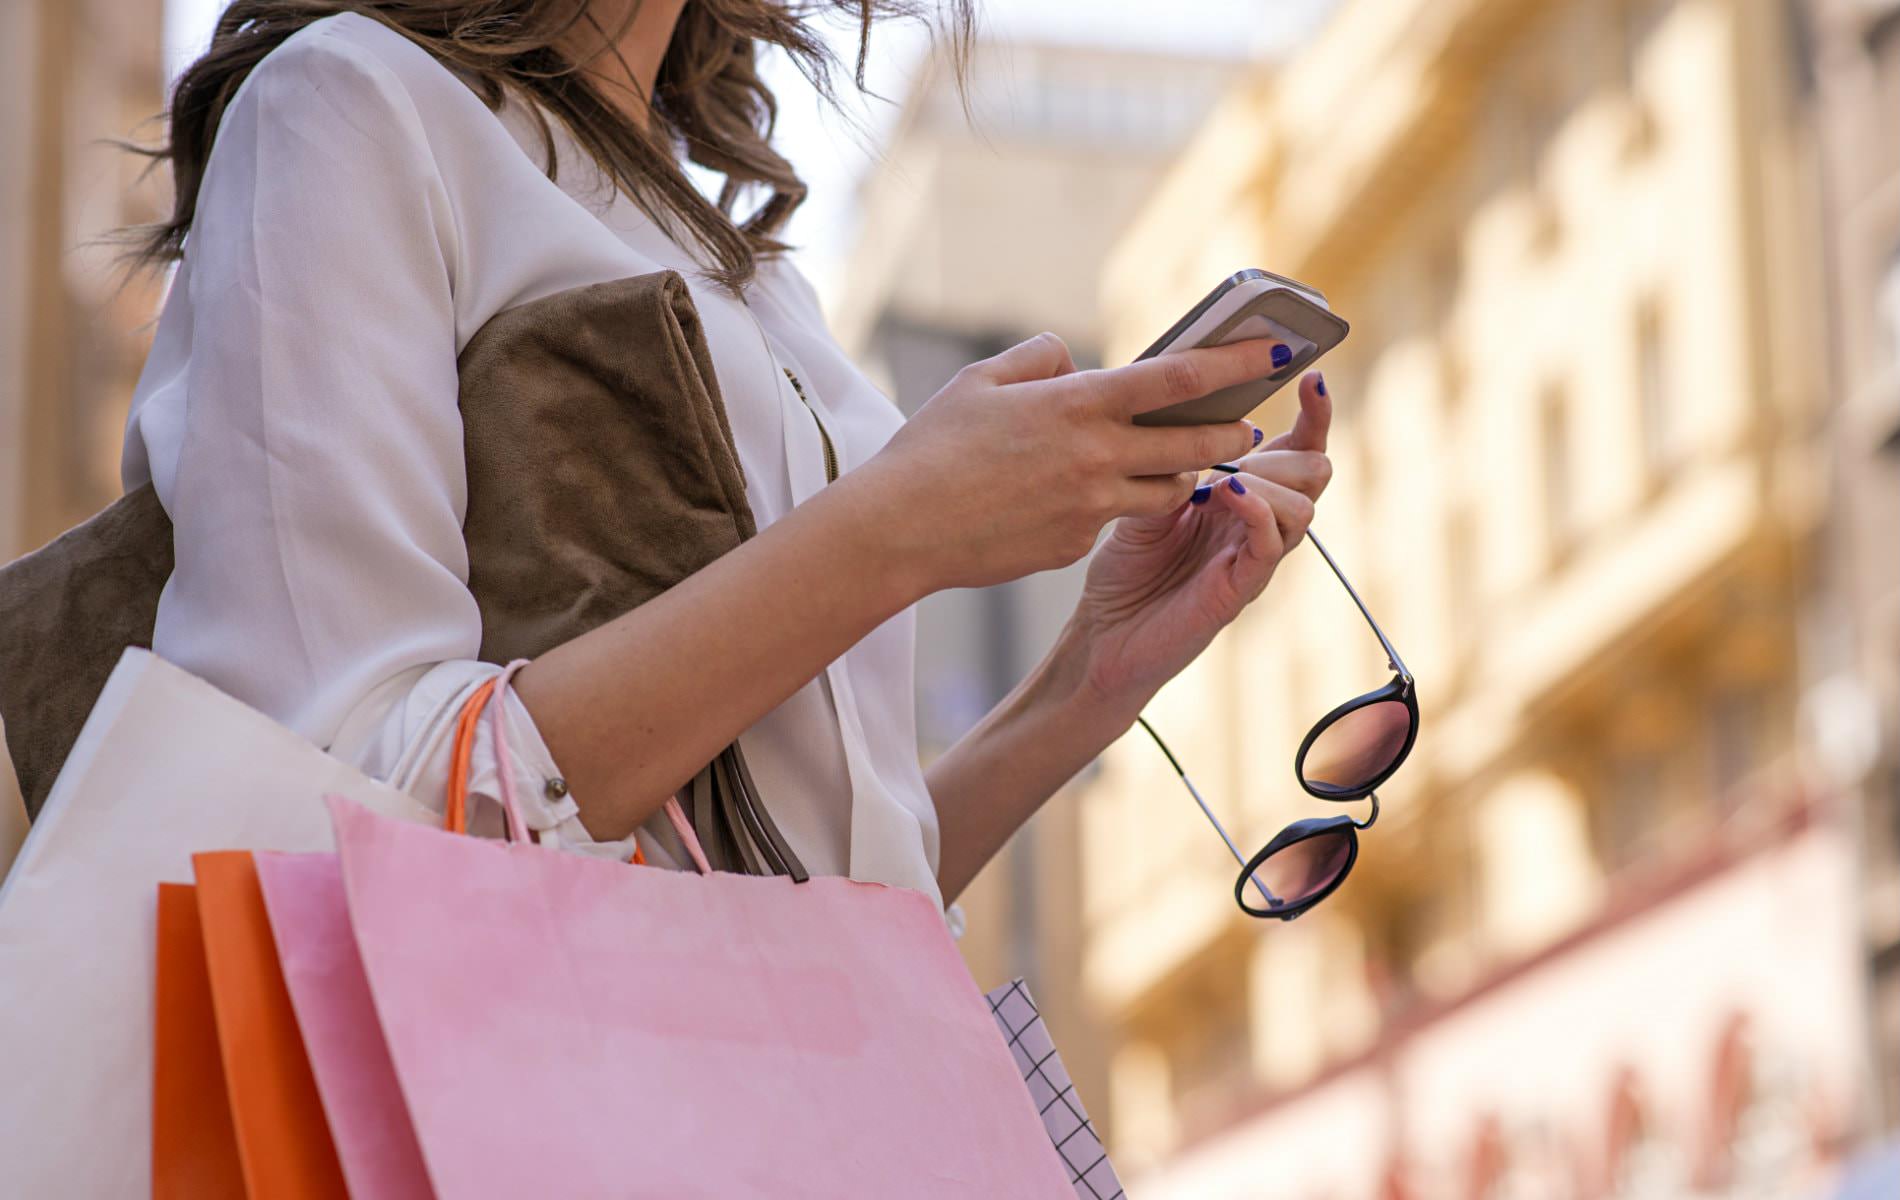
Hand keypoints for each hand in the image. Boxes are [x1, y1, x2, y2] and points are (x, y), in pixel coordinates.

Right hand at [848, 332, 1285, 596]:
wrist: (901, 529)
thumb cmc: (932, 447)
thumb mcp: (981, 381)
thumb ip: (1040, 359)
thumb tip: (1075, 362)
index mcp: (1077, 405)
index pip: (1178, 378)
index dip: (1233, 363)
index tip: (1273, 352)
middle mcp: (1096, 457)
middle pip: (1192, 444)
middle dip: (1229, 433)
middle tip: (1247, 427)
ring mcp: (1091, 508)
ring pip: (1166, 490)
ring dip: (1181, 474)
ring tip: (1183, 462)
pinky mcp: (1077, 545)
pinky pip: (1112, 521)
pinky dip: (1112, 505)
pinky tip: (1086, 500)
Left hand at [1066, 371, 1333, 714]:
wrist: (1103, 637)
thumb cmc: (1125, 571)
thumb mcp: (1147, 498)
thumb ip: (1178, 462)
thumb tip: (1198, 413)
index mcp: (1242, 498)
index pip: (1297, 452)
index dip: (1314, 417)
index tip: (1311, 377)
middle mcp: (1257, 526)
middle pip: (1315, 474)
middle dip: (1296, 446)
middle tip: (1251, 440)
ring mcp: (1253, 558)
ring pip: (1303, 507)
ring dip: (1270, 480)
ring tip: (1227, 478)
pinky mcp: (1240, 589)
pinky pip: (1271, 545)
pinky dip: (1257, 511)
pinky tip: (1229, 495)